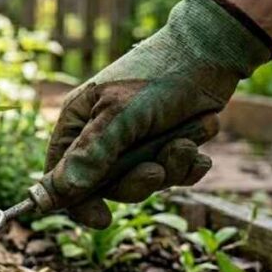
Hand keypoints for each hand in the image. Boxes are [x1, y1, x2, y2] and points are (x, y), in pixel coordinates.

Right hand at [41, 0, 271, 227]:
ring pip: (141, 184)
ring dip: (167, 170)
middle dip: (135, 183)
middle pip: (104, 187)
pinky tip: (196, 144)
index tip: (100, 218)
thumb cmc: (159, 76)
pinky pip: (170, 176)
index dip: (76, 201)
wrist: (212, 53)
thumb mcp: (121, 115)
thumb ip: (91, 154)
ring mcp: (132, 143)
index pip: (60, 176)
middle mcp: (100, 136)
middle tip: (155, 172)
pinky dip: (186, 166)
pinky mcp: (163, 146)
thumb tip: (59, 192)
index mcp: (76, 123)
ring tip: (185, 144)